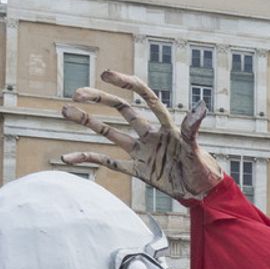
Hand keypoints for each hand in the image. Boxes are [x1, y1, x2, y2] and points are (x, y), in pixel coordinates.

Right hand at [60, 70, 223, 200]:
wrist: (203, 194)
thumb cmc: (204, 169)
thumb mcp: (196, 149)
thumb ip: (192, 128)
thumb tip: (200, 106)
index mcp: (166, 126)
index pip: (145, 98)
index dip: (128, 84)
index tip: (106, 74)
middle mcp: (150, 135)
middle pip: (121, 111)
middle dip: (99, 100)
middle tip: (76, 94)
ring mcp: (142, 151)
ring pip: (110, 133)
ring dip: (88, 122)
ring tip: (65, 111)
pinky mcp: (138, 170)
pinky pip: (110, 163)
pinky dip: (90, 159)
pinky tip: (69, 157)